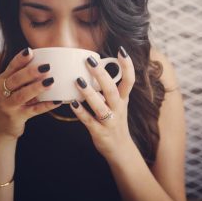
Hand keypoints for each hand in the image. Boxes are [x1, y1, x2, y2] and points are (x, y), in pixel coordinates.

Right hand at [0, 48, 61, 139]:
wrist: (2, 127)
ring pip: (22, 95)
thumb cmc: (12, 101)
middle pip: (16, 80)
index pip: (11, 67)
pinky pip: (34, 110)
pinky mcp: (17, 117)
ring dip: (37, 87)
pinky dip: (46, 105)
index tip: (30, 51)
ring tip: (51, 81)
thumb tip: (47, 61)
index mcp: (3, 80)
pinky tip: (58, 101)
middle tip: (46, 66)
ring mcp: (8, 105)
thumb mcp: (12, 87)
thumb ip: (24, 76)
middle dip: (30, 72)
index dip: (20, 59)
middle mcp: (2, 92)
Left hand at [70, 46, 134, 160]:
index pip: (129, 81)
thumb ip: (109, 90)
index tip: (121, 50)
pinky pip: (89, 121)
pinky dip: (80, 112)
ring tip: (78, 81)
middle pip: (112, 90)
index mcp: (123, 100)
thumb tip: (96, 71)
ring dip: (90, 93)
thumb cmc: (115, 121)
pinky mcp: (100, 133)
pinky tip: (72, 103)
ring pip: (101, 106)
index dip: (127, 66)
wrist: (120, 150)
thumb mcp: (118, 104)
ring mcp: (110, 122)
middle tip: (89, 61)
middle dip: (102, 75)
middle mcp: (119, 109)